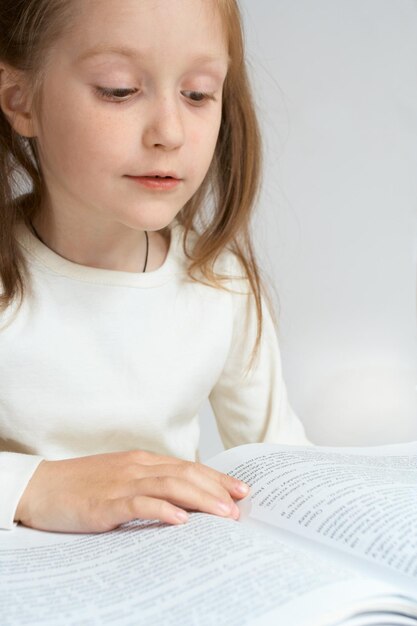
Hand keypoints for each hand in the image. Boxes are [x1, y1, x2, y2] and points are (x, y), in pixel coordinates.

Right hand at [14, 450, 249, 532]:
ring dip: (201, 499)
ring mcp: (122, 483)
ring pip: (170, 486)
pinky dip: (164, 510)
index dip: (216, 478)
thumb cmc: (81, 486)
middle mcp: (137, 467)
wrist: (41, 487)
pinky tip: (181, 520)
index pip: (187, 467)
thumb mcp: (120, 479)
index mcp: (141, 461)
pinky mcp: (106, 503)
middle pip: (185, 474)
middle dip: (217, 489)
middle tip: (240, 505)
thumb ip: (148, 485)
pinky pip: (140, 503)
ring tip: (223, 514)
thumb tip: (181, 502)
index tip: (240, 489)